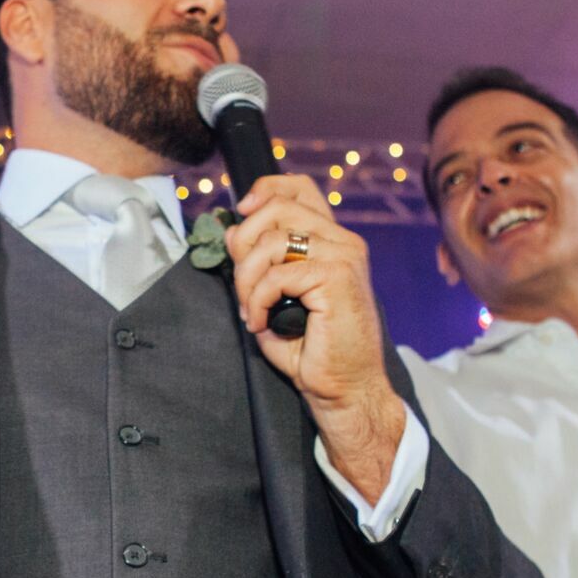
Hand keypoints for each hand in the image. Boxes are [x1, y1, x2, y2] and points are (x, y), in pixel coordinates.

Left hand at [226, 174, 405, 502]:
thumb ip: (259, 262)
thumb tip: (230, 233)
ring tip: (251, 310)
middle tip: (241, 284)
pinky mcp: (339, 277)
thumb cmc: (313, 349)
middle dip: (243, 244)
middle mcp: (343, 241)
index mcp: (333, 241)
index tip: (241, 214)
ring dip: (247, 279)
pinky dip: (258, 300)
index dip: (264, 190)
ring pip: (272, 241)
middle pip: (277, 209)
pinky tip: (261, 322)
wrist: (346, 390)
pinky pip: (278, 275)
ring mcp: (344, 256)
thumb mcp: (278, 296)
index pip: (299, 188)